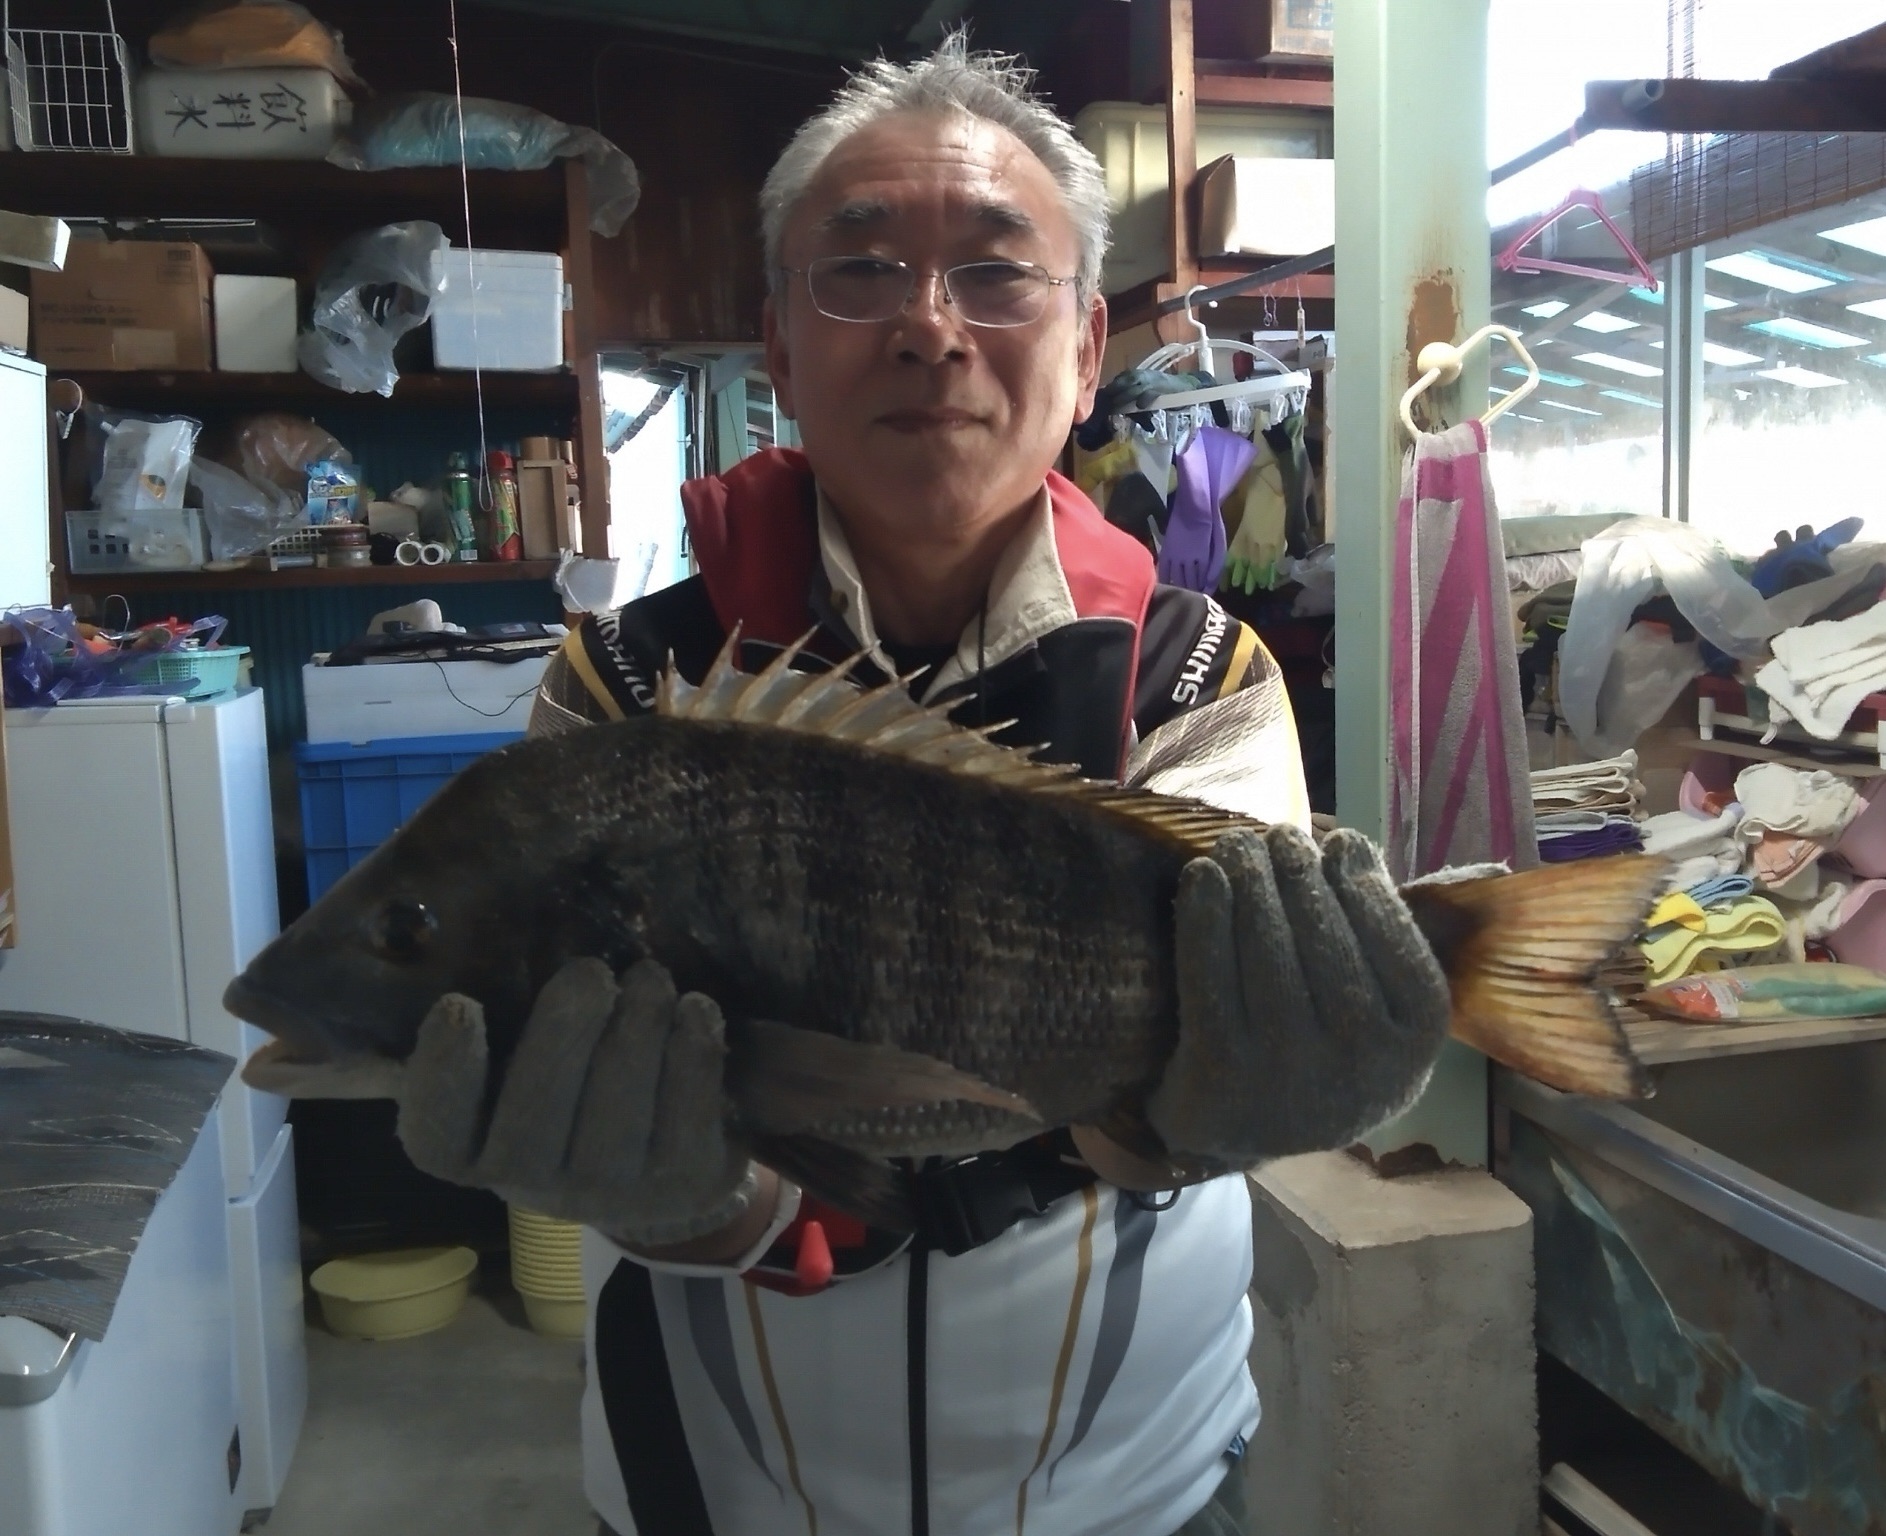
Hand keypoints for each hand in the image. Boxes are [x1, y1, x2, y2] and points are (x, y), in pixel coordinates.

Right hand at [395, 957, 758, 1246]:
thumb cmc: (566, 1094)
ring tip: (649, 977)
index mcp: (473, 1154)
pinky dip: (692, 1056)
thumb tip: (477, 952)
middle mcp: (533, 1188)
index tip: (456, 1003)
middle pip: (536, 1113)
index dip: (441, 1074)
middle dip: (566, 1029)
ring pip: (618, 1113)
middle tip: (590, 970)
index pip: (436, 1134)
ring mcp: (609, 1195)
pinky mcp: (681, 1185)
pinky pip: (687, 1117)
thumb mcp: (516, 1066)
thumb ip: (496, 1024)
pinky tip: (694, 1009)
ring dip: (637, 1029)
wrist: (656, 1169)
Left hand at [1146, 825, 1452, 1164]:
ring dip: (1250, 880)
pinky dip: (1205, 916)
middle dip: (1297, 870)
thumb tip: (1354, 845)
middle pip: (1325, 937)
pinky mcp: (1219, 1072)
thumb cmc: (1325, 1051)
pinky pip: (1210, 976)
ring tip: (1238, 843)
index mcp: (1415, 1042)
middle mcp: (1360, 1060)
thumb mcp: (1383, 1017)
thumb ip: (1385, 942)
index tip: (1338, 841)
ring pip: (1267, 949)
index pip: (1393, 940)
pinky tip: (1202, 875)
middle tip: (1276, 834)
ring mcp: (1287, 1069)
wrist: (1247, 1129)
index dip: (1362, 882)